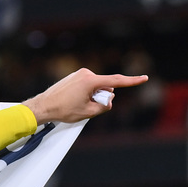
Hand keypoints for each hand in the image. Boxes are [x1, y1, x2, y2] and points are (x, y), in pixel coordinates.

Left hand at [23, 69, 148, 123]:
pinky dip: (86, 93)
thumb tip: (109, 99)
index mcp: (90, 81)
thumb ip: (104, 106)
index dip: (132, 81)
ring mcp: (79, 74)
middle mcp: (86, 74)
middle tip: (87, 107)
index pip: (116, 81)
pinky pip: (88, 85)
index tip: (144, 78)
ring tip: (77, 104)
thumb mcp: (88, 112)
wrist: (43, 106)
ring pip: (96, 87)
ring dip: (93, 95)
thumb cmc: (63, 110)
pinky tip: (74, 100)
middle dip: (102, 97)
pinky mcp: (75, 76)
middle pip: (105, 87)